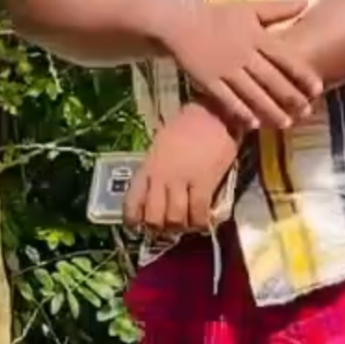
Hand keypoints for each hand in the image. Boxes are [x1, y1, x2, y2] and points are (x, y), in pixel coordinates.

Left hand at [125, 100, 239, 234]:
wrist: (212, 114)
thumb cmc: (187, 128)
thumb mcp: (161, 148)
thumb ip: (156, 171)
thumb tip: (157, 197)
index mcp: (147, 167)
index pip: (132, 203)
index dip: (134, 221)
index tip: (141, 227)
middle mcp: (160, 176)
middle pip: (153, 217)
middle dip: (161, 228)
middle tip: (170, 228)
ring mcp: (181, 180)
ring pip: (175, 219)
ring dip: (183, 227)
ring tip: (189, 224)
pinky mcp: (204, 182)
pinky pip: (198, 213)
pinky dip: (201, 222)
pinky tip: (204, 221)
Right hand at [156, 0, 320, 131]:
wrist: (178, 22)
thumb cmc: (217, 15)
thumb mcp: (248, 8)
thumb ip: (278, 9)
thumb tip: (307, 1)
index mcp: (255, 35)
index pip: (284, 56)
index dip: (302, 73)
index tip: (318, 88)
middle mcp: (242, 53)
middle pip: (271, 78)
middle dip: (291, 97)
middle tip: (307, 112)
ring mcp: (224, 68)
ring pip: (252, 92)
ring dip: (270, 109)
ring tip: (286, 123)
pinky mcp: (208, 80)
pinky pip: (227, 98)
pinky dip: (241, 111)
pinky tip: (254, 123)